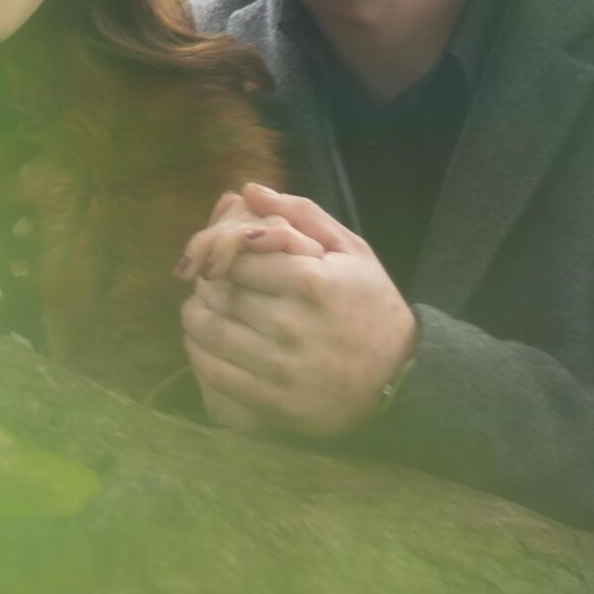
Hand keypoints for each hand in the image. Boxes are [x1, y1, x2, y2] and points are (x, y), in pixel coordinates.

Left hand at [176, 184, 415, 438]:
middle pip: (218, 294)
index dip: (223, 255)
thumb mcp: (351, 250)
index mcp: (312, 281)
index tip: (227, 260)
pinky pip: (214, 374)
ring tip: (203, 312)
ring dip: (195, 318)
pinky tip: (208, 346)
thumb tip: (248, 189)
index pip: (235, 257)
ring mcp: (283, 368)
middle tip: (210, 285)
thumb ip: (300, 214)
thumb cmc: (370, 305)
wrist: (398, 377)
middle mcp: (293, 325)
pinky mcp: (275, 404)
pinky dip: (200, 356)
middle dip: (206, 285)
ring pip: (207, 333)